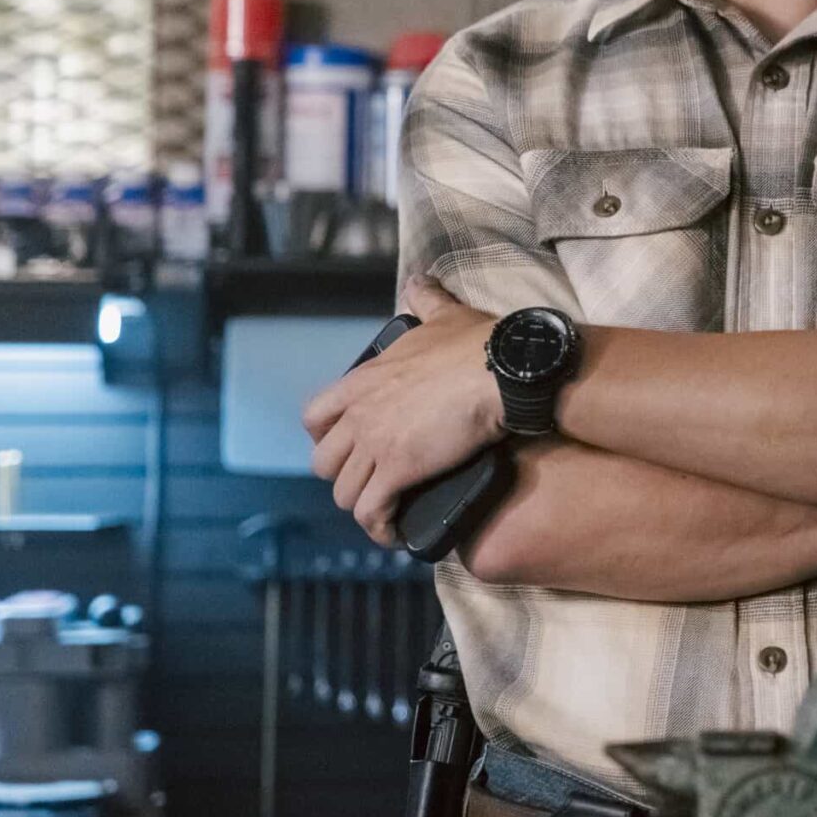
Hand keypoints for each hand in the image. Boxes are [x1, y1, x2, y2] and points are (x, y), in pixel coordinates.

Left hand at [300, 276, 503, 547]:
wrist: (502, 372)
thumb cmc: (477, 343)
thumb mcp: (444, 315)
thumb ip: (425, 300)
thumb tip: (418, 282)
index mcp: (363, 380)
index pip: (314, 417)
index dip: (327, 438)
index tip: (351, 446)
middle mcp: (359, 414)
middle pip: (324, 462)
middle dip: (345, 475)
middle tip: (375, 481)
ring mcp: (375, 444)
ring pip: (345, 492)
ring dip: (364, 505)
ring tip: (389, 512)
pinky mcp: (398, 470)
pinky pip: (373, 512)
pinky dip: (380, 528)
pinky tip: (395, 535)